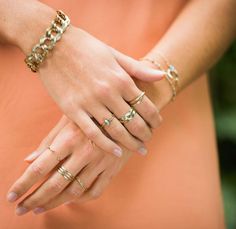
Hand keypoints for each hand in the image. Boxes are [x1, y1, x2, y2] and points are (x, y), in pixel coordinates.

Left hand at [7, 116, 131, 214]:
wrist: (126, 115)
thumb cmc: (93, 115)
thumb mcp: (69, 120)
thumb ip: (49, 140)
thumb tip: (29, 160)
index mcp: (69, 138)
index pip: (41, 166)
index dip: (24, 183)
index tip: (12, 196)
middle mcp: (83, 153)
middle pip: (55, 183)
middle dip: (35, 199)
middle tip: (22, 209)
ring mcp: (99, 163)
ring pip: (73, 191)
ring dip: (54, 202)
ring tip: (40, 208)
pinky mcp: (112, 169)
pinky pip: (95, 191)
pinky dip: (80, 199)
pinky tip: (70, 200)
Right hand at [37, 26, 164, 156]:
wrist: (52, 44)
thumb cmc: (86, 48)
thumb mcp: (115, 54)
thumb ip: (138, 69)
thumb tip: (162, 76)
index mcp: (121, 79)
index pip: (145, 105)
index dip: (155, 119)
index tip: (157, 125)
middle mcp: (108, 93)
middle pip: (133, 121)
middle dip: (145, 134)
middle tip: (148, 141)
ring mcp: (90, 103)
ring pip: (116, 130)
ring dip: (131, 143)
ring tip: (139, 149)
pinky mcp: (72, 110)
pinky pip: (93, 133)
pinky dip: (107, 145)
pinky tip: (118, 153)